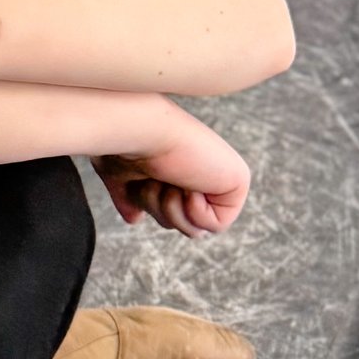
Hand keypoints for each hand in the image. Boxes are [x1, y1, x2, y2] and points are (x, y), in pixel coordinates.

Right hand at [95, 117, 251, 239]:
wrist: (138, 129)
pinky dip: (195, 212)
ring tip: (171, 179)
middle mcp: (203, 168)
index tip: (143, 177)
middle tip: (155, 179)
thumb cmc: (124, 145)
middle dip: (161, 209)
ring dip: (174, 210)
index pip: (168, 212)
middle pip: (182, 224)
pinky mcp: (238, 181)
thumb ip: (129, 196)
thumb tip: (134, 218)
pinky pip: (218, 226)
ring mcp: (222, 174)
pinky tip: (190, 184)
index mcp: (180, 165)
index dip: (149, 205)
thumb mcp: (121, 175)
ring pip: (197, 229)